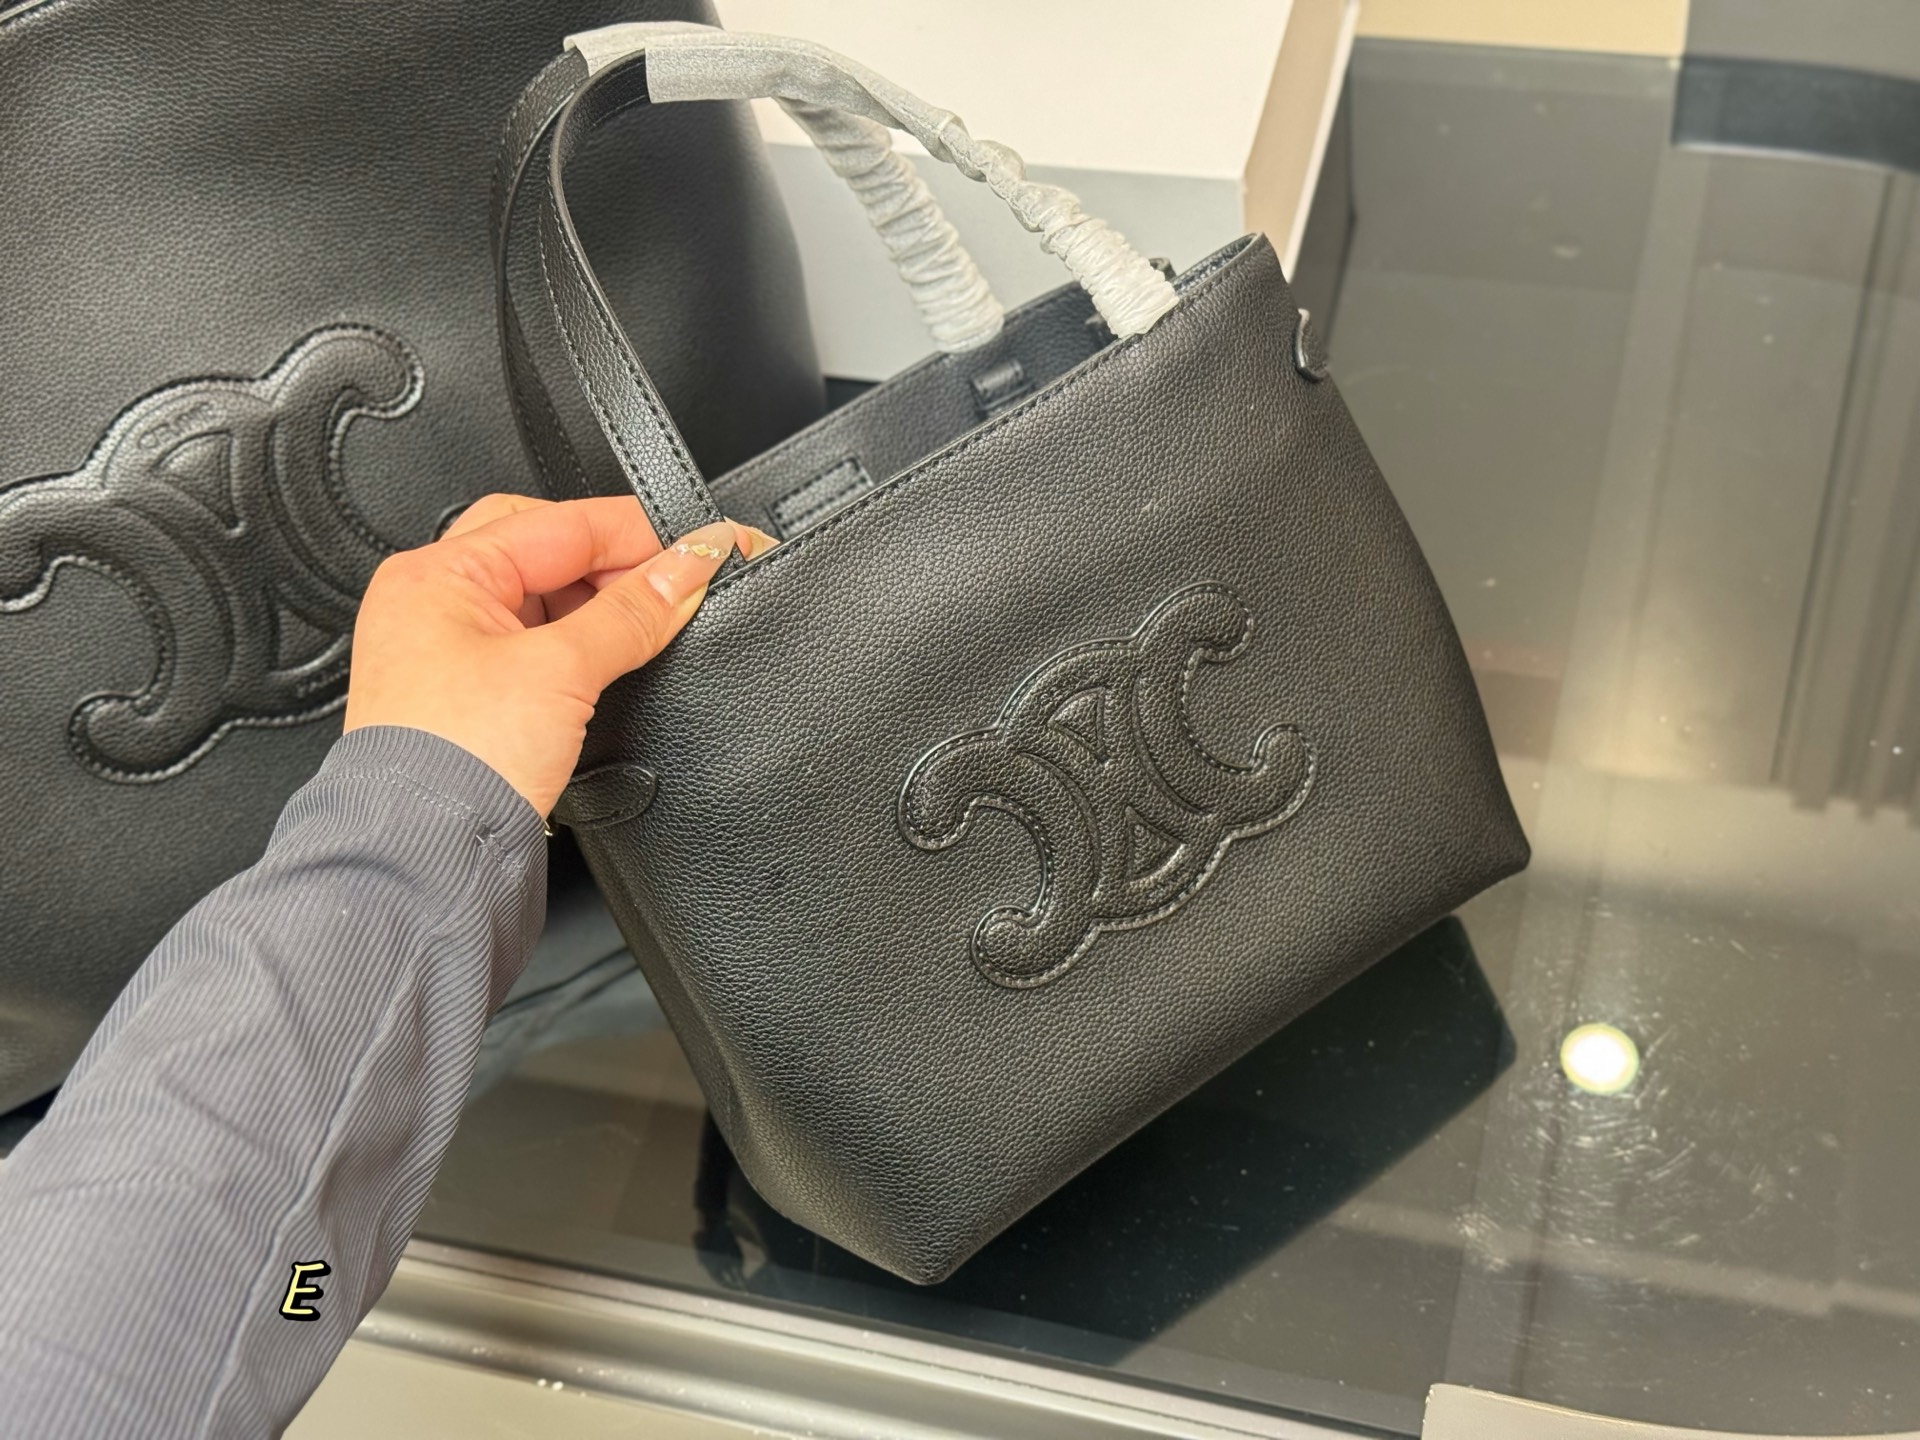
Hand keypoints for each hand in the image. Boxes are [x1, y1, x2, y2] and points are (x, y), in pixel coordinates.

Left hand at [343, 493, 772, 816]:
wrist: (429, 853)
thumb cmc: (457, 764)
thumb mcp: (563, 671)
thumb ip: (632, 612)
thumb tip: (686, 569)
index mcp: (438, 573)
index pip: (561, 523)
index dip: (640, 534)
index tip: (703, 546)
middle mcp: (433, 601)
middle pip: (548, 548)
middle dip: (618, 562)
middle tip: (678, 582)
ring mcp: (448, 648)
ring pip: (544, 596)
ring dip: (601, 604)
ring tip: (655, 623)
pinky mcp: (469, 693)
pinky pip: (536, 642)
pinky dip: (581, 642)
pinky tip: (617, 657)